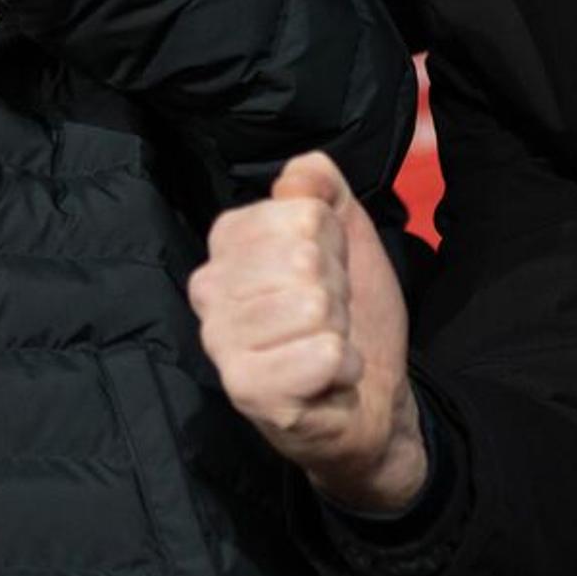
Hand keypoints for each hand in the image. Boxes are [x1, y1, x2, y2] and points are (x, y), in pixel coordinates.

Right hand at [188, 152, 429, 512]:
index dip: (333, 246)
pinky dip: (343, 367)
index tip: (326, 277)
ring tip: (324, 346)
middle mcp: (209, 289)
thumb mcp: (346, 235)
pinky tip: (326, 380)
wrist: (367, 398)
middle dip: (337, 292)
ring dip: (339, 331)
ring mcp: (221, 341)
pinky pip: (322, 354)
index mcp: (227, 243)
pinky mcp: (245, 388)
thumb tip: (299, 176)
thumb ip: (321, 187)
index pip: (301, 213)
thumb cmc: (347, 316)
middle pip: (305, 260)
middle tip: (326, 319)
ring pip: (313, 307)